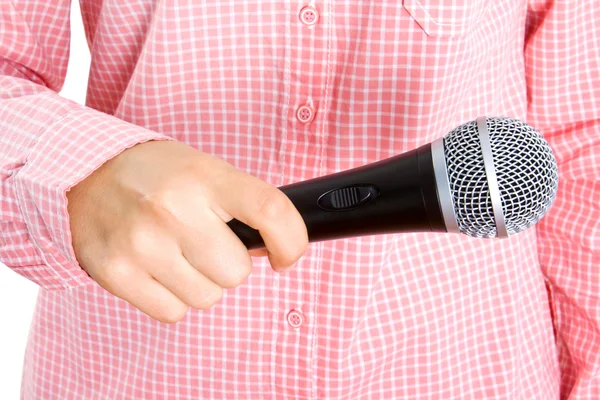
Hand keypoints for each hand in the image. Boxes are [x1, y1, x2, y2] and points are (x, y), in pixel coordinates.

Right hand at [66, 140, 307, 322]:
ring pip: (207, 297)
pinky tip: (157, 268)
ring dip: (201, 282)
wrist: (84, 173)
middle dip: (229, 263)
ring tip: (177, 251)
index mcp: (204, 176)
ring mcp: (142, 243)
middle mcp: (173, 208)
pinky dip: (173, 297)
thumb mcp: (204, 169)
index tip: (286, 256)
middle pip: (237, 272)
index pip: (269, 211)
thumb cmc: (156, 175)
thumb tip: (277, 249)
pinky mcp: (116, 272)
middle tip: (205, 241)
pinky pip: (174, 312)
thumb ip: (242, 203)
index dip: (292, 241)